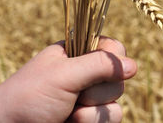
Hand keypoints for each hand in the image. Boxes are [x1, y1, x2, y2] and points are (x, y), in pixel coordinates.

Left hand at [0, 36, 137, 122]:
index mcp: (77, 53)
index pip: (113, 48)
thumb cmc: (29, 96)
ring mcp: (88, 98)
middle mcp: (86, 74)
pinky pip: (112, 120)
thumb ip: (99, 65)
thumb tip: (134, 65)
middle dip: (96, 90)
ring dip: (91, 112)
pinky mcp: (90, 119)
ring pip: (116, 103)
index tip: (100, 68)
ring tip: (66, 111)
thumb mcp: (64, 74)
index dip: (113, 59)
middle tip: (72, 93)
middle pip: (118, 77)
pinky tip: (70, 122)